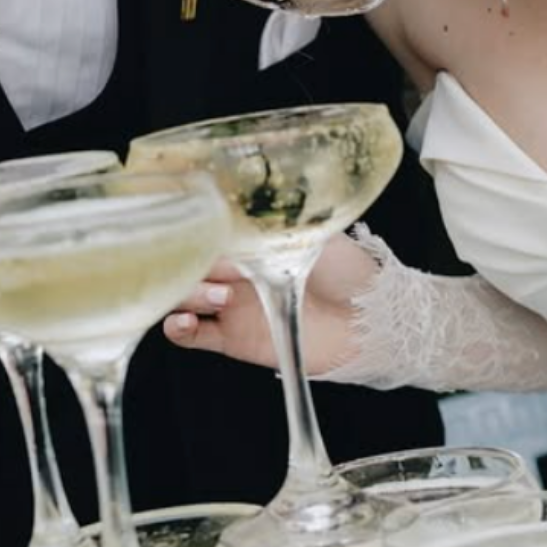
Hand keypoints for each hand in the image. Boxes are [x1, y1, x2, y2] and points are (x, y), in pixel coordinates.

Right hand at [163, 233, 380, 377]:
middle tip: (216, 269)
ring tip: (219, 297)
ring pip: (181, 295)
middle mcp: (234, 271)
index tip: (204, 232)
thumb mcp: (315, 235)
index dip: (199, 233)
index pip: (205, 232)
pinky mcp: (231, 339)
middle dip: (188, 264)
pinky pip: (190, 336)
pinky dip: (177, 327)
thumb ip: (280, 225)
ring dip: (187, 294)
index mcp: (249, 242)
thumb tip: (248, 207)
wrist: (369, 321)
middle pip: (186, 263)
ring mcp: (228, 305)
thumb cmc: (350, 273)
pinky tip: (184, 320)